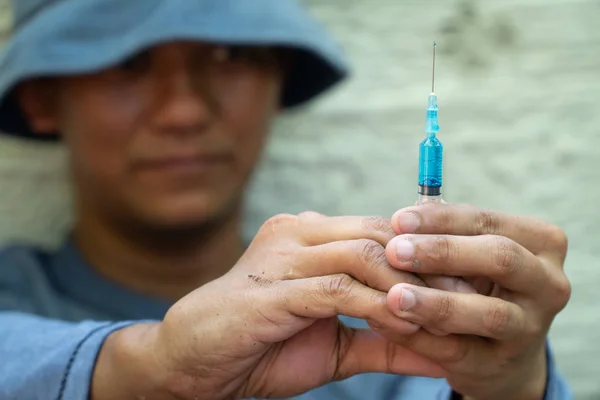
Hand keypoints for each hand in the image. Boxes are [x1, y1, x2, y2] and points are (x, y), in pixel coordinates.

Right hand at [97, 213, 449, 399]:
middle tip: (471, 297)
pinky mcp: (275, 288)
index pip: (380, 231)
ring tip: (448, 315)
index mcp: (308, 234)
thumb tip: (438, 350)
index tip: (466, 285)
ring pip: (365, 256)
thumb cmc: (261, 348)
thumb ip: (384, 341)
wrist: (194, 362)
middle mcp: (298, 232)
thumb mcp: (334, 344)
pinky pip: (340, 290)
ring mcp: (284, 256)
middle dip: (428, 267)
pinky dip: (379, 308)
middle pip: (380, 235)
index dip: (425, 256)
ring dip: (410, 287)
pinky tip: (407, 325)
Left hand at [378, 204, 570, 399]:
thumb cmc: (478, 283)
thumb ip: (444, 234)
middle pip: (500, 258)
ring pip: (489, 314)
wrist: (500, 351)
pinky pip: (460, 350)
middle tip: (395, 251)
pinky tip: (389, 323)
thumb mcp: (471, 253)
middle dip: (442, 252)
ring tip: (395, 296)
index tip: (398, 219)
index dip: (441, 219)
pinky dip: (421, 337)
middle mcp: (549, 283)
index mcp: (541, 242)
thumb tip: (400, 220)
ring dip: (437, 303)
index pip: (488, 221)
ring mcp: (532, 327)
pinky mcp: (503, 363)